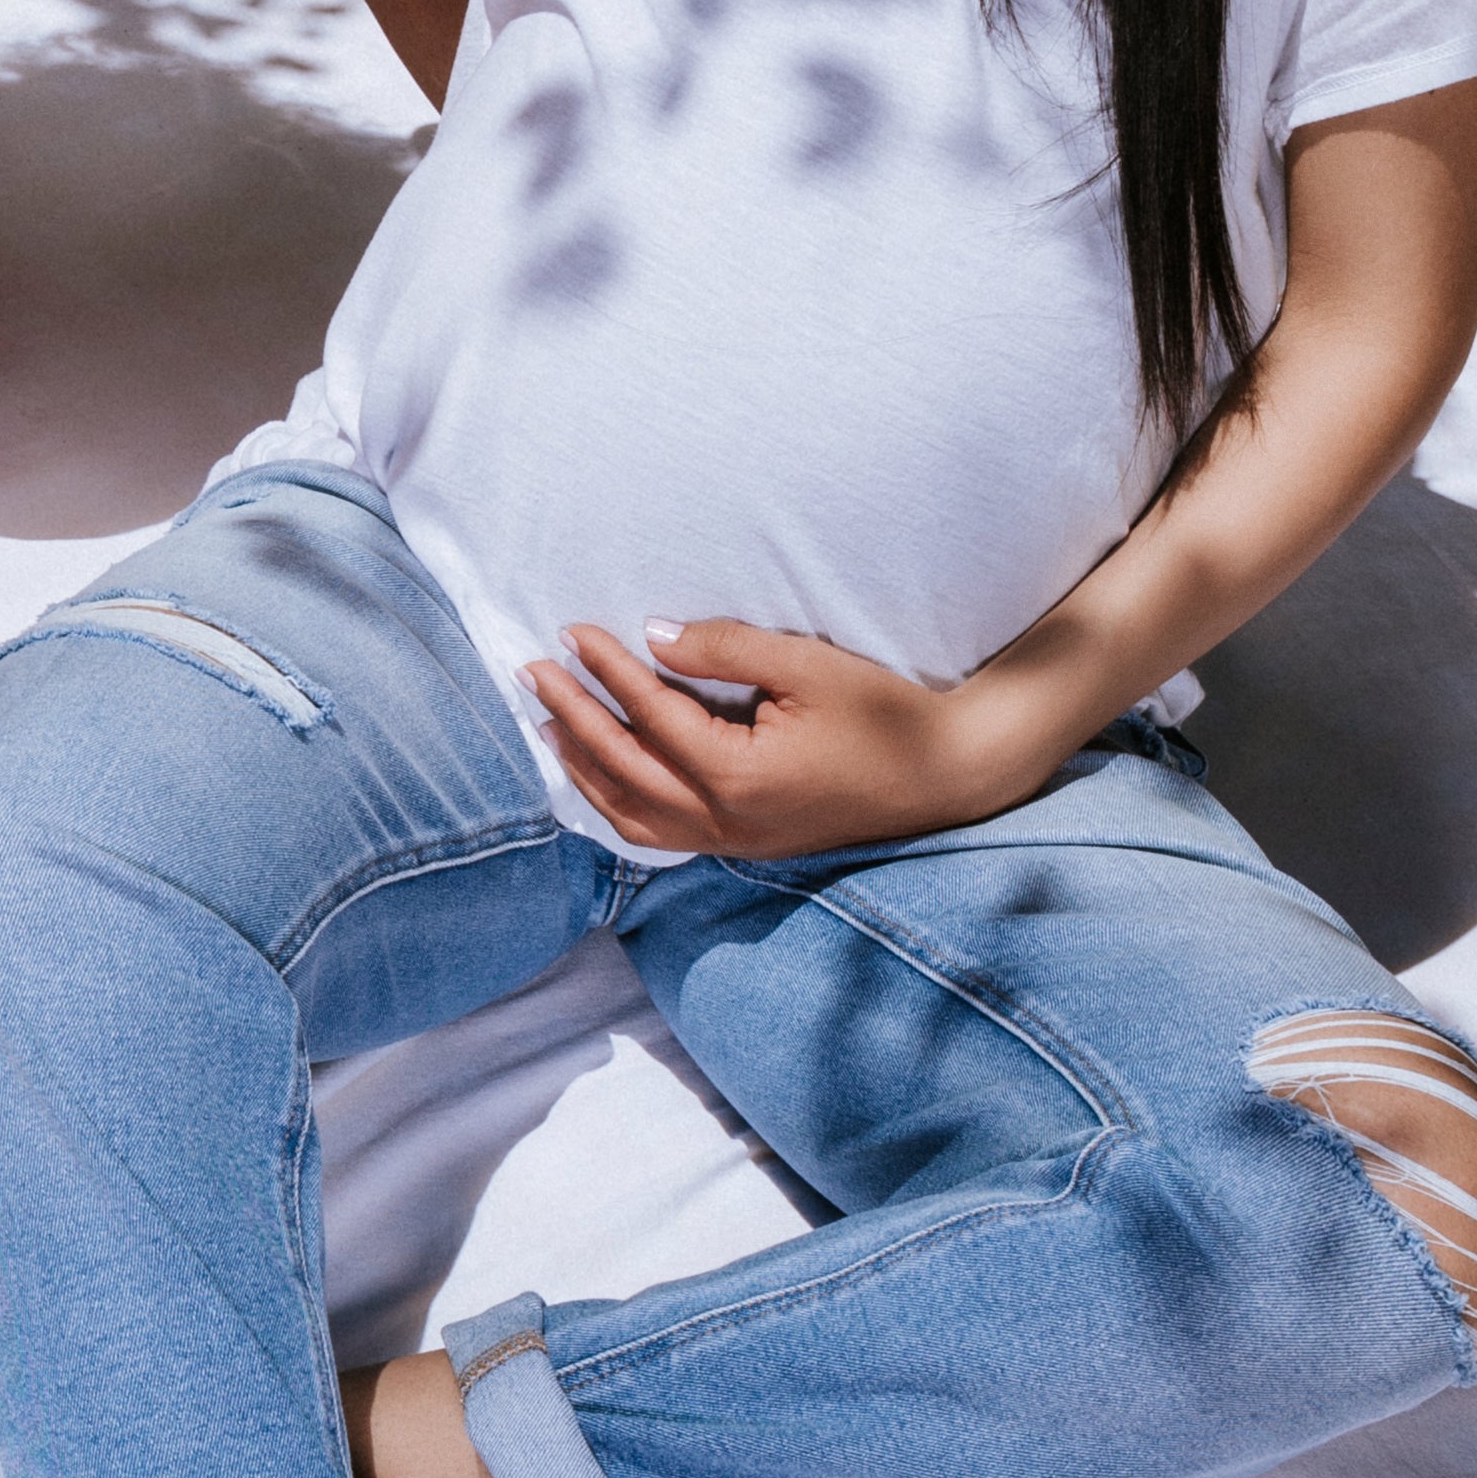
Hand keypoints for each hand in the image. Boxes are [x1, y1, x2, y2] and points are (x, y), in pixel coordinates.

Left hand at [525, 617, 1048, 859]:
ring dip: (584, 768)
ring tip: (548, 724)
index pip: (650, 716)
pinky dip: (618, 802)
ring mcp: (734, 842)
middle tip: (532, 672)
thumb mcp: (807, 665)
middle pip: (622, 769)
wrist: (944, 775)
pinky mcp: (745, 846)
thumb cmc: (883, 714)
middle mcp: (726, 820)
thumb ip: (726, 649)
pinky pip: (660, 832)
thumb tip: (654, 637)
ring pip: (631, 815)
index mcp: (738, 776)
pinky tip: (601, 772)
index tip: (572, 632)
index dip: (606, 670)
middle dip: (571, 718)